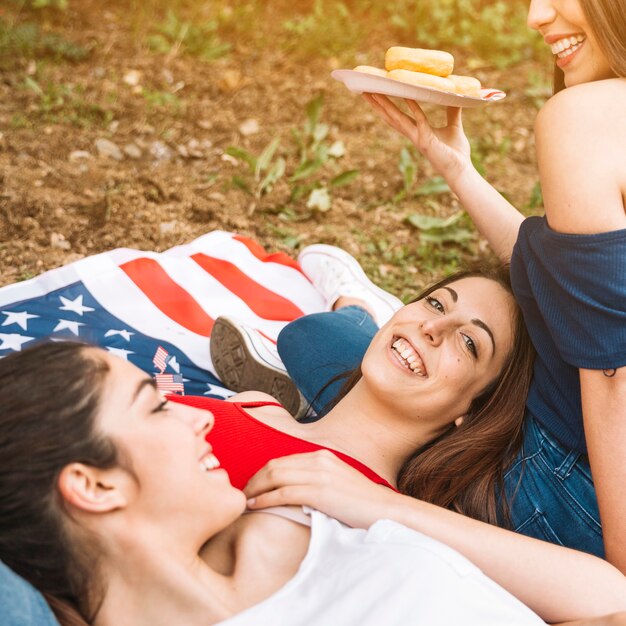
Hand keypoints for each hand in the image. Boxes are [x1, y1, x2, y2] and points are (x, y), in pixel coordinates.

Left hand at [244, 450, 401, 528]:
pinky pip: (282, 493)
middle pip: (274, 466)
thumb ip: (319, 480)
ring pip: (274, 477)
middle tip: (242, 493)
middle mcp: (319, 460)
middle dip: (254, 479)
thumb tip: (297, 490)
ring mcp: (319, 475)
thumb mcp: (339, 483)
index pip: (283, 460)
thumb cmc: (363, 504)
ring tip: (244, 501)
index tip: (252, 484)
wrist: (386, 511)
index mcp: (323, 456)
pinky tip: (254, 506)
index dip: (263, 472)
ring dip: (254, 489)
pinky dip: (264, 499)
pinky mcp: (319, 492)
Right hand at [363, 93, 471, 183]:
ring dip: (385, 106)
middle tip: (365, 91)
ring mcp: (418, 138)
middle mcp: (414, 135)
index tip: (377, 95)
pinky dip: (413, 108)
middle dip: (378, 105)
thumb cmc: (456, 153)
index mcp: (418, 132)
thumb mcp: (454, 126)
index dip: (386, 107)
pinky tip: (407, 96)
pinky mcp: (426, 140)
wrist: (461, 170)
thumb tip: (456, 97)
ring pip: (397, 119)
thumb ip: (452, 112)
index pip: (398, 118)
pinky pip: (419, 120)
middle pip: (391, 118)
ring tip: (374, 93)